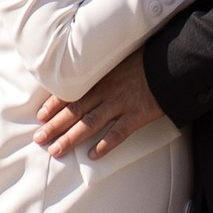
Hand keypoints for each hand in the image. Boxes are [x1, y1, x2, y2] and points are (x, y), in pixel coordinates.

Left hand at [36, 48, 163, 161]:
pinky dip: (104, 146)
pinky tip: (92, 156)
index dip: (54, 104)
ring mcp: (121, 104)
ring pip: (90, 124)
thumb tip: (90, 70)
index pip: (72, 91)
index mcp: (101, 76)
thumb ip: (105, 66)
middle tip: (38, 139)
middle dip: (54, 125)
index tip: (40, 115)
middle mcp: (107, 91)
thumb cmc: (148, 57)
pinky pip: (118, 133)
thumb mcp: (121, 57)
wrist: (173, 61)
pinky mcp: (137, 115)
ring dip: (70, 138)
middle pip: (75, 111)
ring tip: (55, 151)